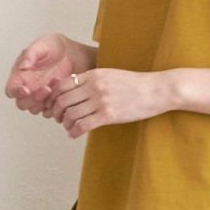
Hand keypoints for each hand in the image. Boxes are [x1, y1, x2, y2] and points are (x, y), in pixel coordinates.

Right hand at [6, 34, 71, 115]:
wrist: (70, 53)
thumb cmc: (53, 47)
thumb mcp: (42, 45)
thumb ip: (30, 54)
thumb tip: (22, 66)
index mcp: (19, 75)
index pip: (11, 90)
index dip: (16, 92)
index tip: (26, 90)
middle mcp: (27, 87)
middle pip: (22, 104)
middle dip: (33, 99)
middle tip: (46, 88)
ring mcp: (38, 96)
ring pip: (34, 109)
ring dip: (44, 102)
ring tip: (56, 84)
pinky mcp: (50, 100)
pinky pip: (48, 111)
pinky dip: (54, 105)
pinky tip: (61, 91)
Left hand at [45, 68, 172, 138]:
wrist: (155, 90)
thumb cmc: (134, 84)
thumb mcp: (109, 74)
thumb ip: (91, 80)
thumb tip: (73, 87)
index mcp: (93, 75)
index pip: (62, 85)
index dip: (54, 97)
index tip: (55, 105)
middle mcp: (94, 86)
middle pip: (63, 100)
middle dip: (56, 112)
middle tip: (59, 118)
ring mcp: (101, 101)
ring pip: (71, 114)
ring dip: (65, 123)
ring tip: (68, 127)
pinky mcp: (108, 115)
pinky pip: (83, 125)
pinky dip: (74, 131)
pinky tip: (74, 134)